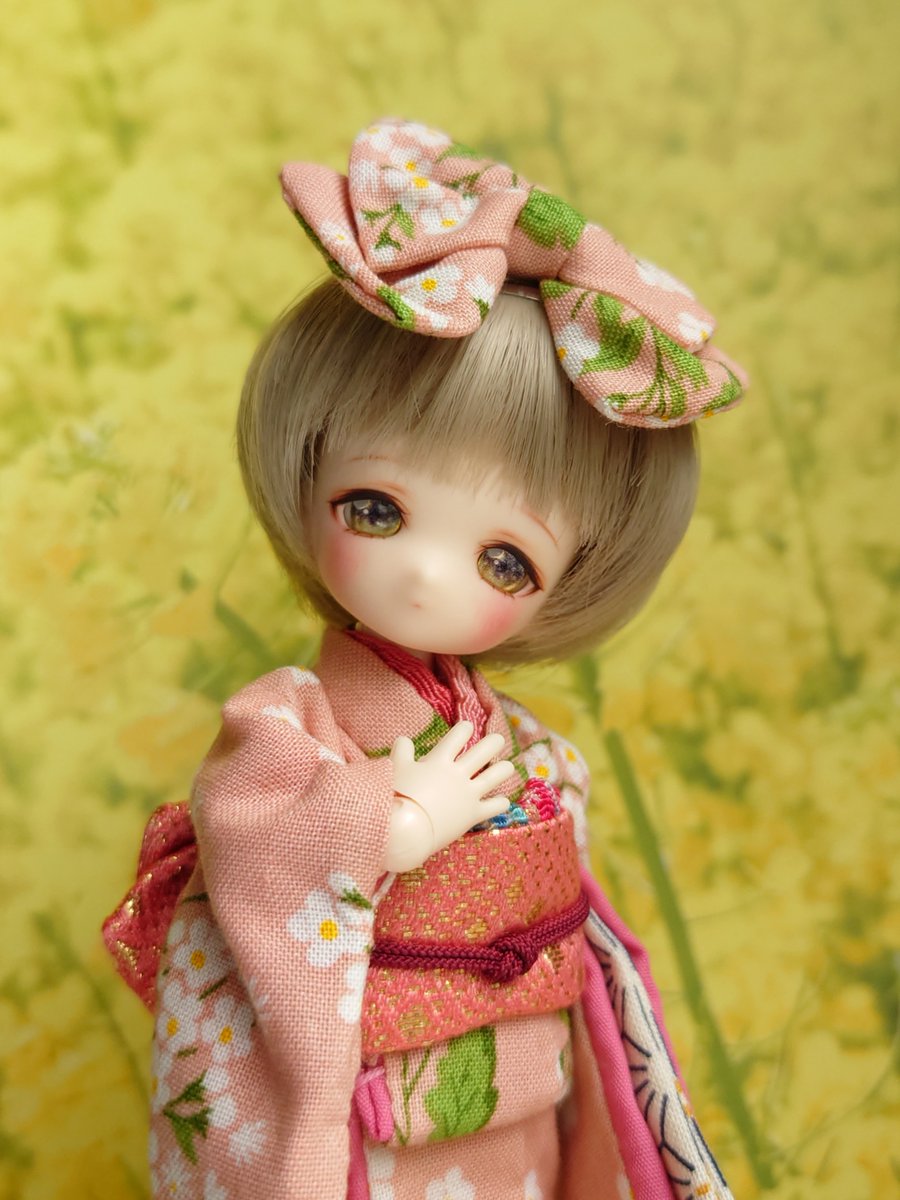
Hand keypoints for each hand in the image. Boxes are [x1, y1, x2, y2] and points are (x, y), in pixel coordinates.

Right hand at [383, 721, 513, 872]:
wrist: (407, 828)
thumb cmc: (398, 796)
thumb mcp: (396, 768)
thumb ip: (402, 751)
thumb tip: (404, 739)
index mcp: (440, 761)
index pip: (457, 737)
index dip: (464, 729)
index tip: (468, 726)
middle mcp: (458, 774)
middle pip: (482, 753)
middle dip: (493, 743)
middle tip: (499, 740)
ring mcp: (468, 794)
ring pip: (494, 777)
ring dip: (503, 770)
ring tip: (508, 767)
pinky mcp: (473, 815)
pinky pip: (493, 807)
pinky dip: (500, 804)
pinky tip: (504, 802)